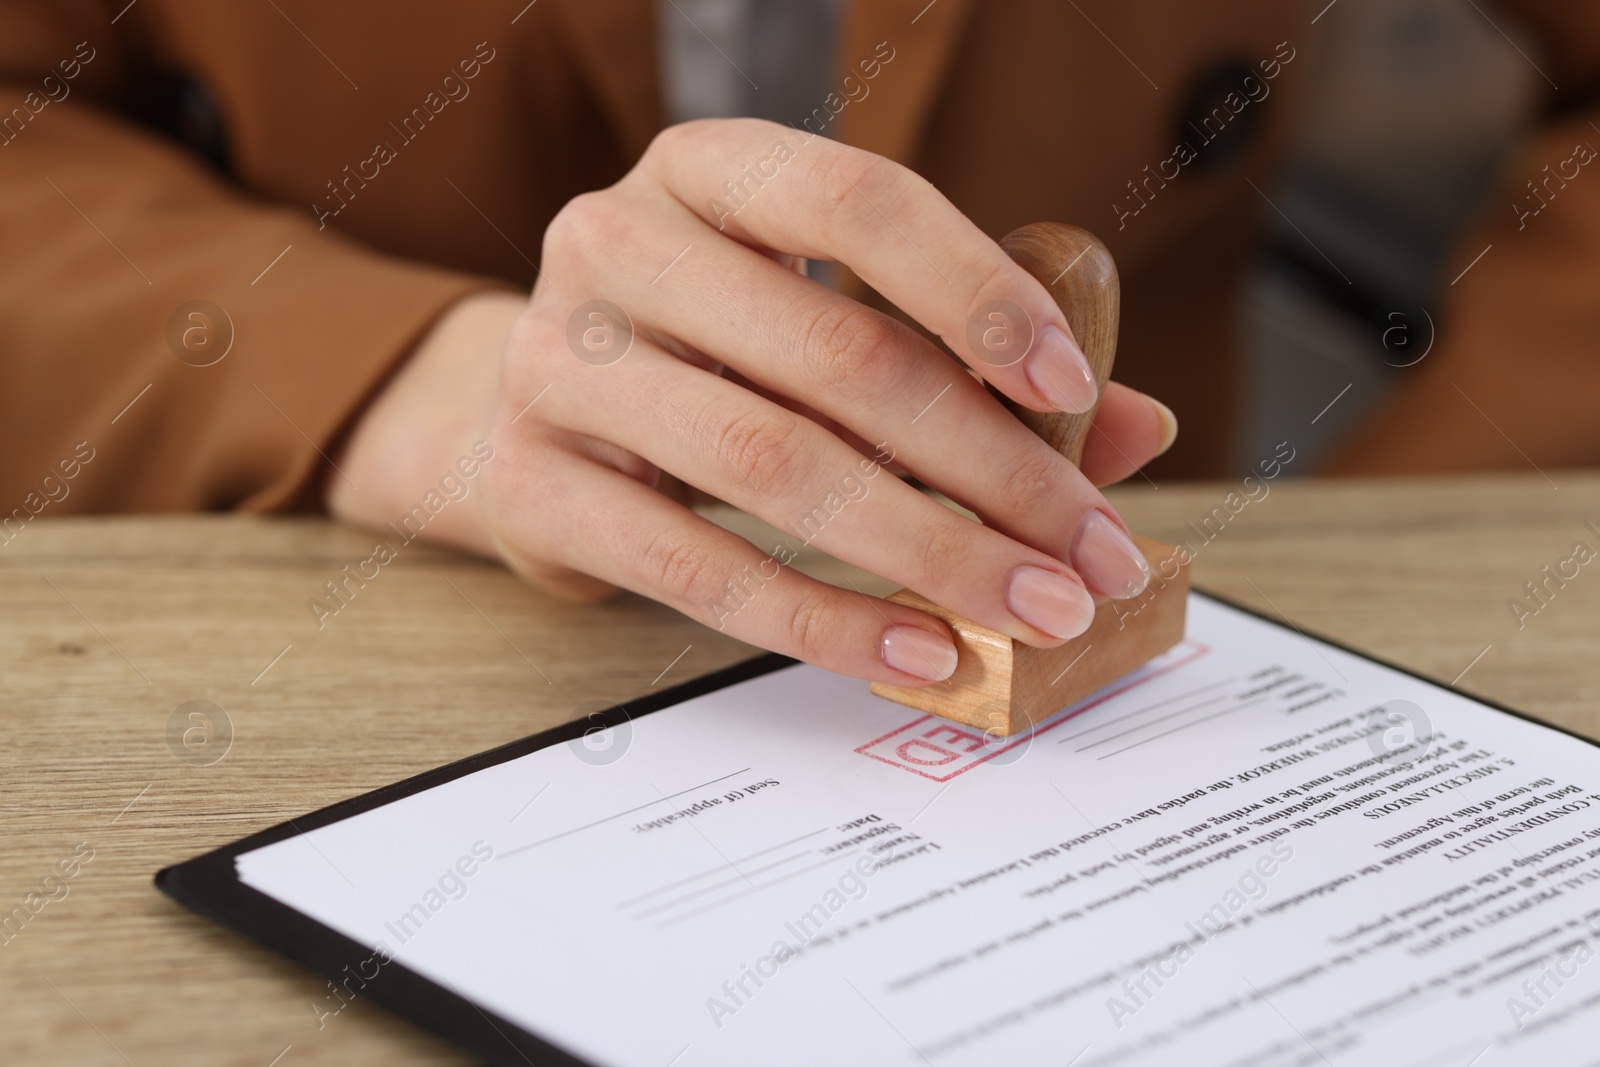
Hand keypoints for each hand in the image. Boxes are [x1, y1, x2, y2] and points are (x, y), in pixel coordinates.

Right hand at [333, 119, 1177, 686]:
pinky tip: (919, 652)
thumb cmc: (711, 357)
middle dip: (990, 468)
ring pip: (774, 465)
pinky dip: (825, 620)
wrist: (532, 418)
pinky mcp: (529, 482)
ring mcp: (557, 361)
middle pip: (836, 356)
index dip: (976, 293)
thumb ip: (969, 361)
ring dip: (929, 552)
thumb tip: (1135, 430)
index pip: (857, 202)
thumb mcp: (825, 321)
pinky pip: (698, 568)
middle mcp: (618, 242)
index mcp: (707, 170)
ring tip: (1029, 610)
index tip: (1073, 391)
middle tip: (1088, 554)